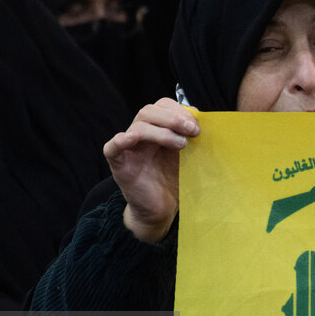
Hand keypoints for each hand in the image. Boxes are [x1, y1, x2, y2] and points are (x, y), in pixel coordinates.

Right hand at [103, 98, 199, 242]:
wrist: (162, 209)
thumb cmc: (174, 181)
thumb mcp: (187, 155)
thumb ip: (190, 136)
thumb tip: (203, 118)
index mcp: (157, 129)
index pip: (162, 106)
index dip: (179, 110)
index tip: (197, 125)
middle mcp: (141, 136)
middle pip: (148, 111)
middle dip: (173, 117)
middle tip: (192, 131)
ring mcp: (129, 149)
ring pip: (138, 127)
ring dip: (162, 132)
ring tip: (182, 144)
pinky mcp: (119, 165)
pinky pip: (112, 148)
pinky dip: (120, 140)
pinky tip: (132, 139)